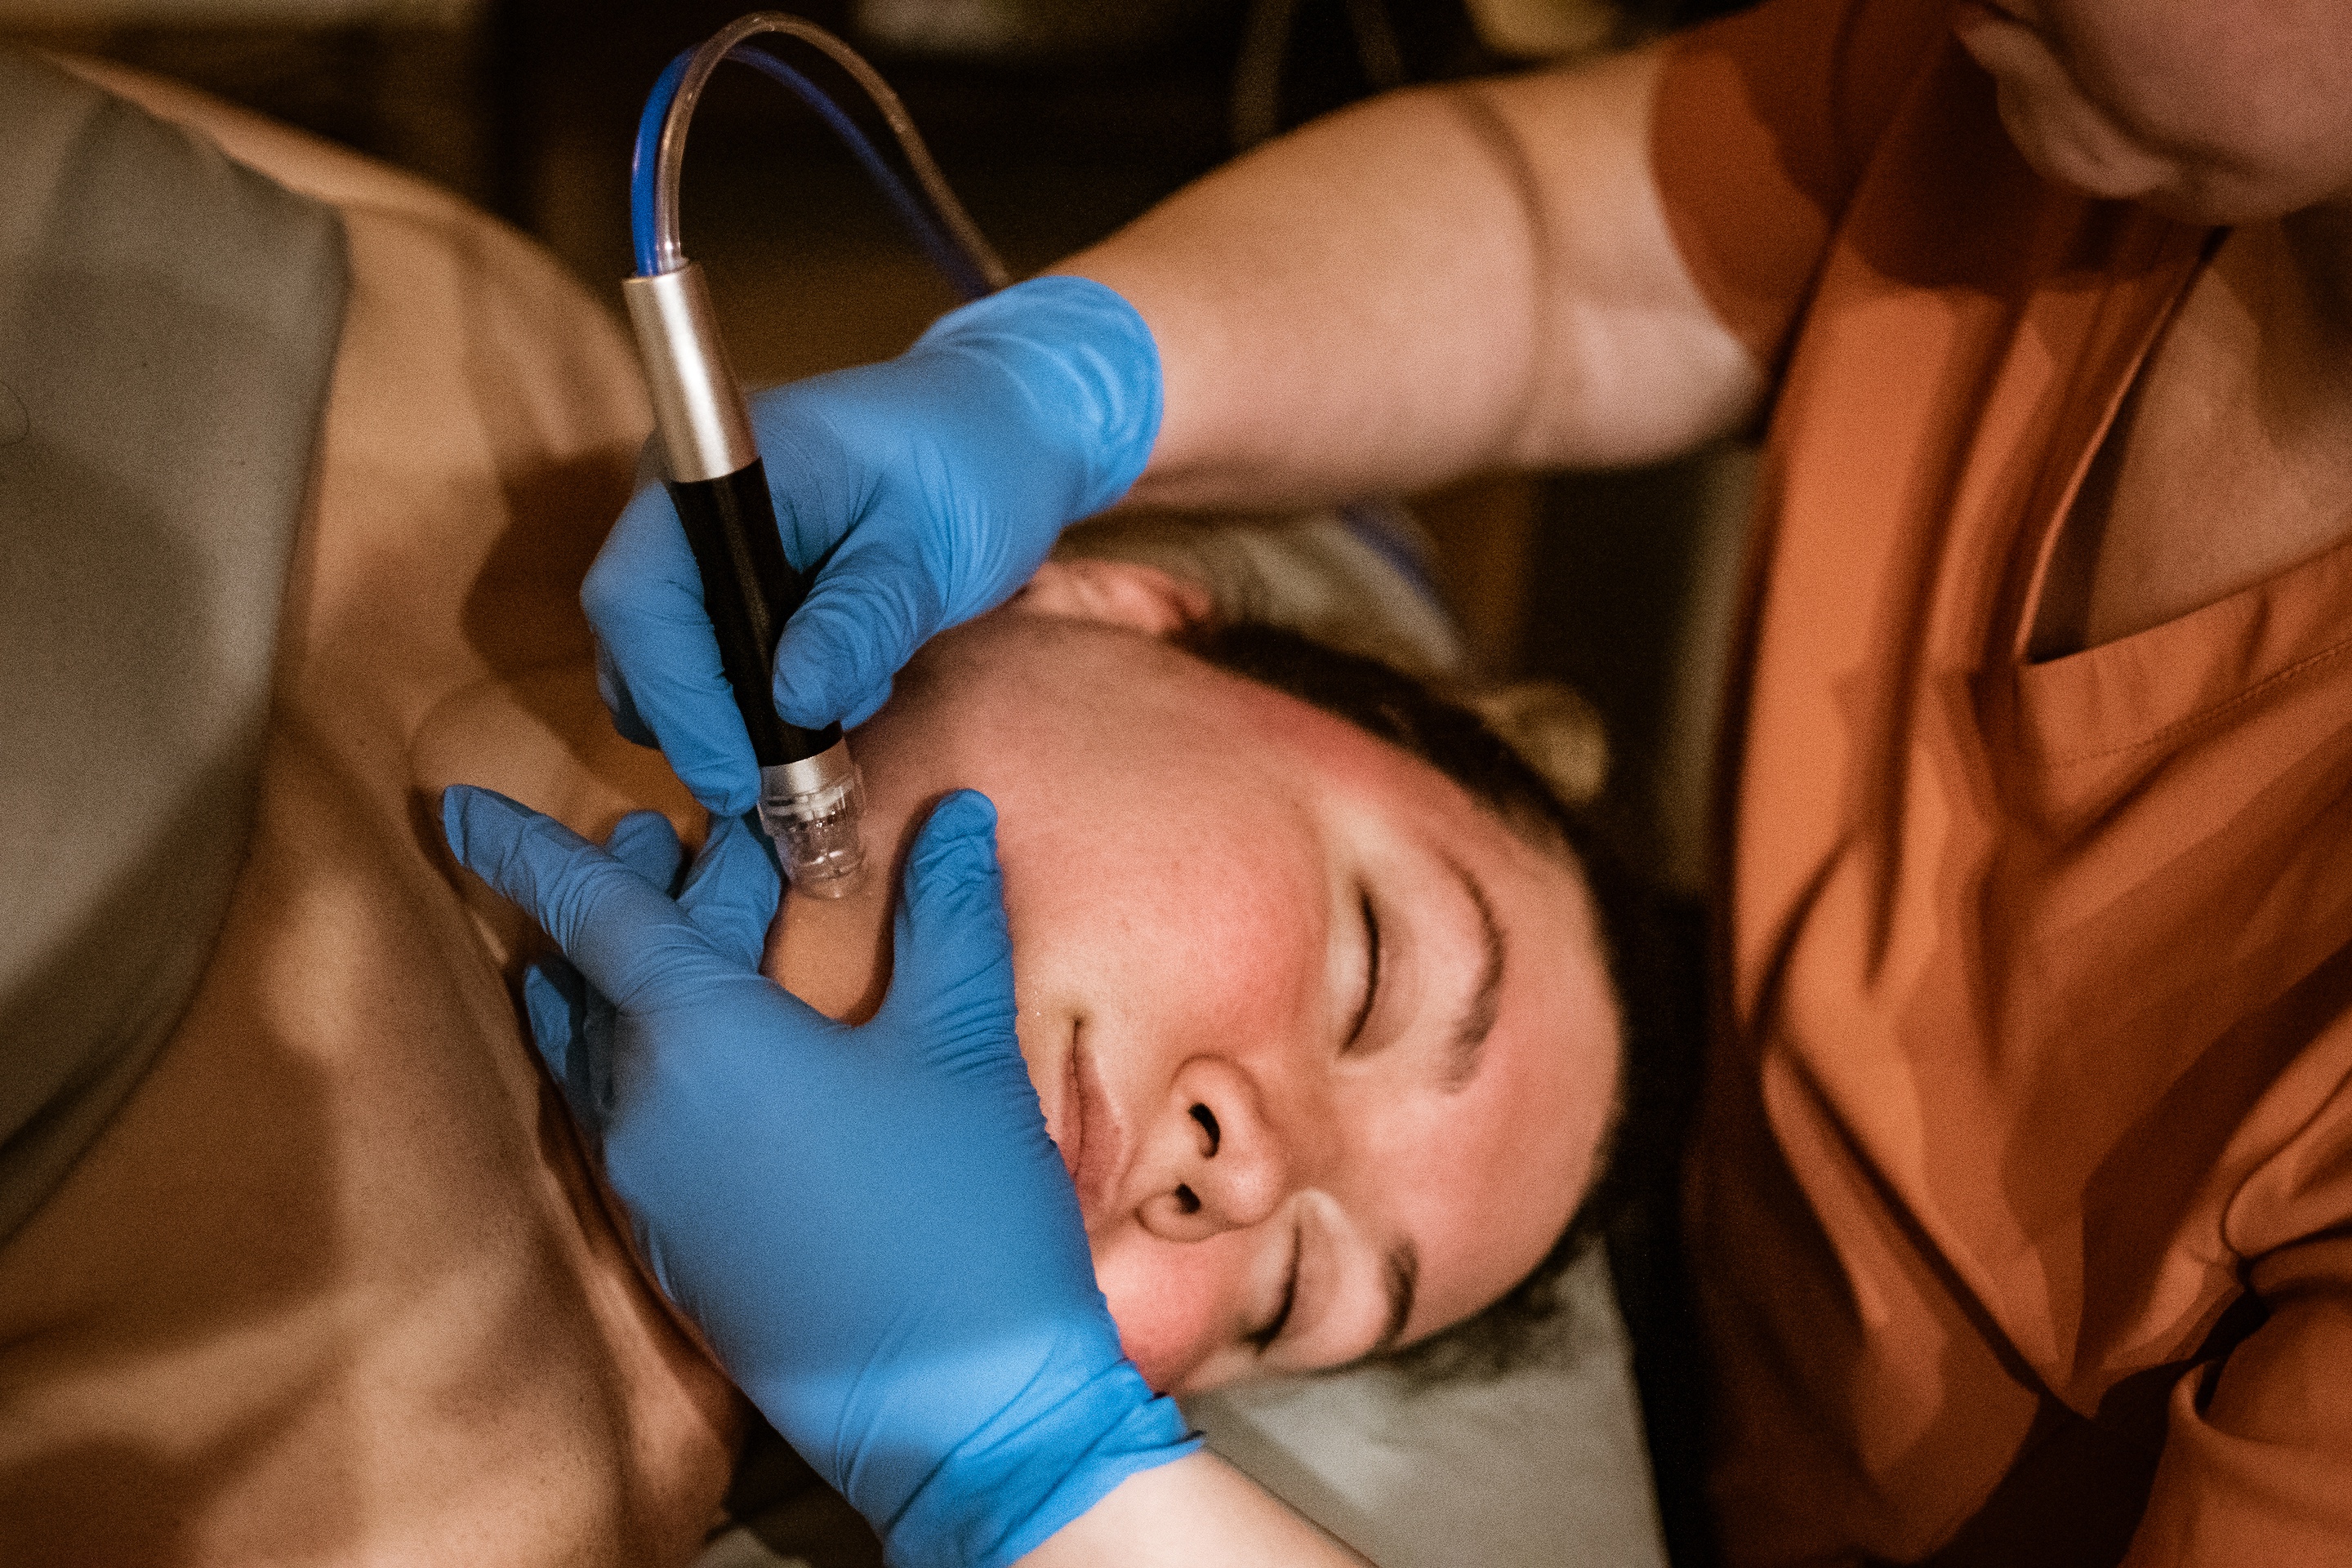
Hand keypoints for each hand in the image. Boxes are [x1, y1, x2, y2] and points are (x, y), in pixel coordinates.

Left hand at [442, 785, 1196, 1567]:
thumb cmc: (959, 1212)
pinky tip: (700, 1050)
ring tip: (685, 927)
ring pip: (611, 1055)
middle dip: (642, 894)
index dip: (529, 849)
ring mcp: (653, 1193)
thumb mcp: (963, 1043)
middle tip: (686, 830)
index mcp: (701, 1044)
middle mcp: (646, 1114)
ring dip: (639, 980)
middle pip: (613, 978)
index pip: (594, 918)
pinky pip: (628, 1123)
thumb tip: (958, 816)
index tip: (456, 802)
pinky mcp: (677, 1251)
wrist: (963, 1409)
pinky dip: (650, 1057)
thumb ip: (948, 917)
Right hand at [587, 275, 1161, 813]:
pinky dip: (749, 704)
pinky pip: (702, 660)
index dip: (677, 696)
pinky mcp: (724, 576)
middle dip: (701, 725)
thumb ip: (863, 621)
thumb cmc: (975, 467)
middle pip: (636, 638)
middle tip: (790, 783)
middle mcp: (688, 498)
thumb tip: (790, 699)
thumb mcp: (935, 550)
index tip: (736, 776)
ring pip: (660, 662)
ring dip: (729, 721)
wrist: (999, 432)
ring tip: (827, 732)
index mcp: (725, 465)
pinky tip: (825, 701)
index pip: (642, 593)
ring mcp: (700, 538)